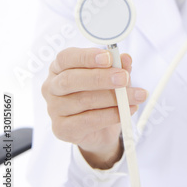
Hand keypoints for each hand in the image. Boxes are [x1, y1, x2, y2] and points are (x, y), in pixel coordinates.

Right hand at [41, 47, 147, 168]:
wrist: (99, 129)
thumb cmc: (100, 94)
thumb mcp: (112, 76)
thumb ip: (118, 66)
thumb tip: (126, 59)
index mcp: (59, 67)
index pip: (66, 57)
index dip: (87, 57)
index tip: (108, 57)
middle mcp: (52, 87)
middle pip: (70, 79)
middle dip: (100, 78)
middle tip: (124, 78)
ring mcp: (54, 109)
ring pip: (83, 101)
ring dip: (113, 98)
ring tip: (135, 96)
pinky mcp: (61, 129)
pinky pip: (87, 121)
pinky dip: (110, 115)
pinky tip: (125, 111)